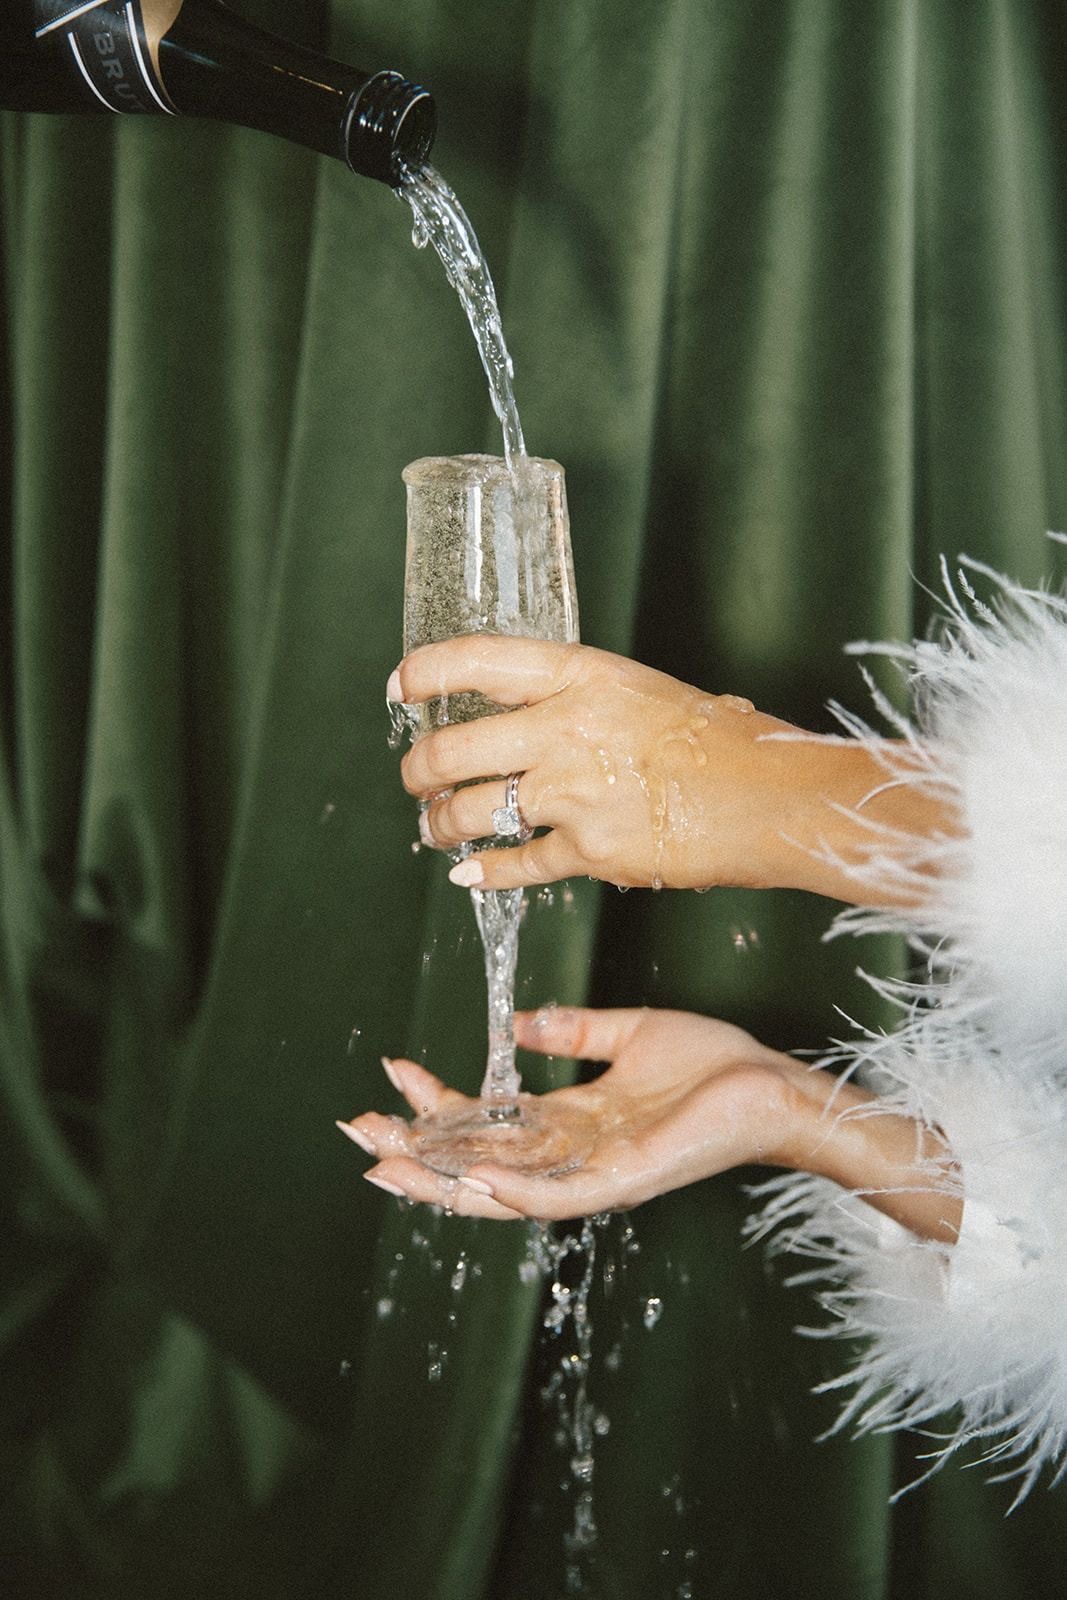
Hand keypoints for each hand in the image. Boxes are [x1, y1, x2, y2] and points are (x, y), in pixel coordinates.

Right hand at [339, 1007, 794, 1219]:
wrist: (774, 1087)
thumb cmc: (714, 1065)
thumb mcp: (629, 1034)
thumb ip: (574, 1032)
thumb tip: (519, 1023)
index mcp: (572, 1123)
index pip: (488, 1118)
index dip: (438, 1100)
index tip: (394, 1069)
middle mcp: (573, 1156)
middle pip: (477, 1159)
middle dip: (416, 1148)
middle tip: (358, 1129)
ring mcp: (593, 1176)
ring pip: (500, 1188)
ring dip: (440, 1178)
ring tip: (385, 1162)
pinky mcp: (620, 1182)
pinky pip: (553, 1196)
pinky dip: (506, 1189)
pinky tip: (464, 1174)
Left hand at [389, 637, 956, 903]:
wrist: (773, 798)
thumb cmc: (722, 741)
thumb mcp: (642, 693)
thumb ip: (580, 702)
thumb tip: (524, 720)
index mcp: (580, 675)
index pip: (474, 661)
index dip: (422, 673)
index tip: (399, 687)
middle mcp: (564, 728)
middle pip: (450, 748)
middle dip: (416, 770)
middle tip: (413, 779)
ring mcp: (571, 793)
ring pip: (467, 811)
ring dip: (437, 824)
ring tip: (433, 827)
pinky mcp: (588, 852)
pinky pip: (514, 864)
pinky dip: (485, 872)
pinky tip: (470, 872)